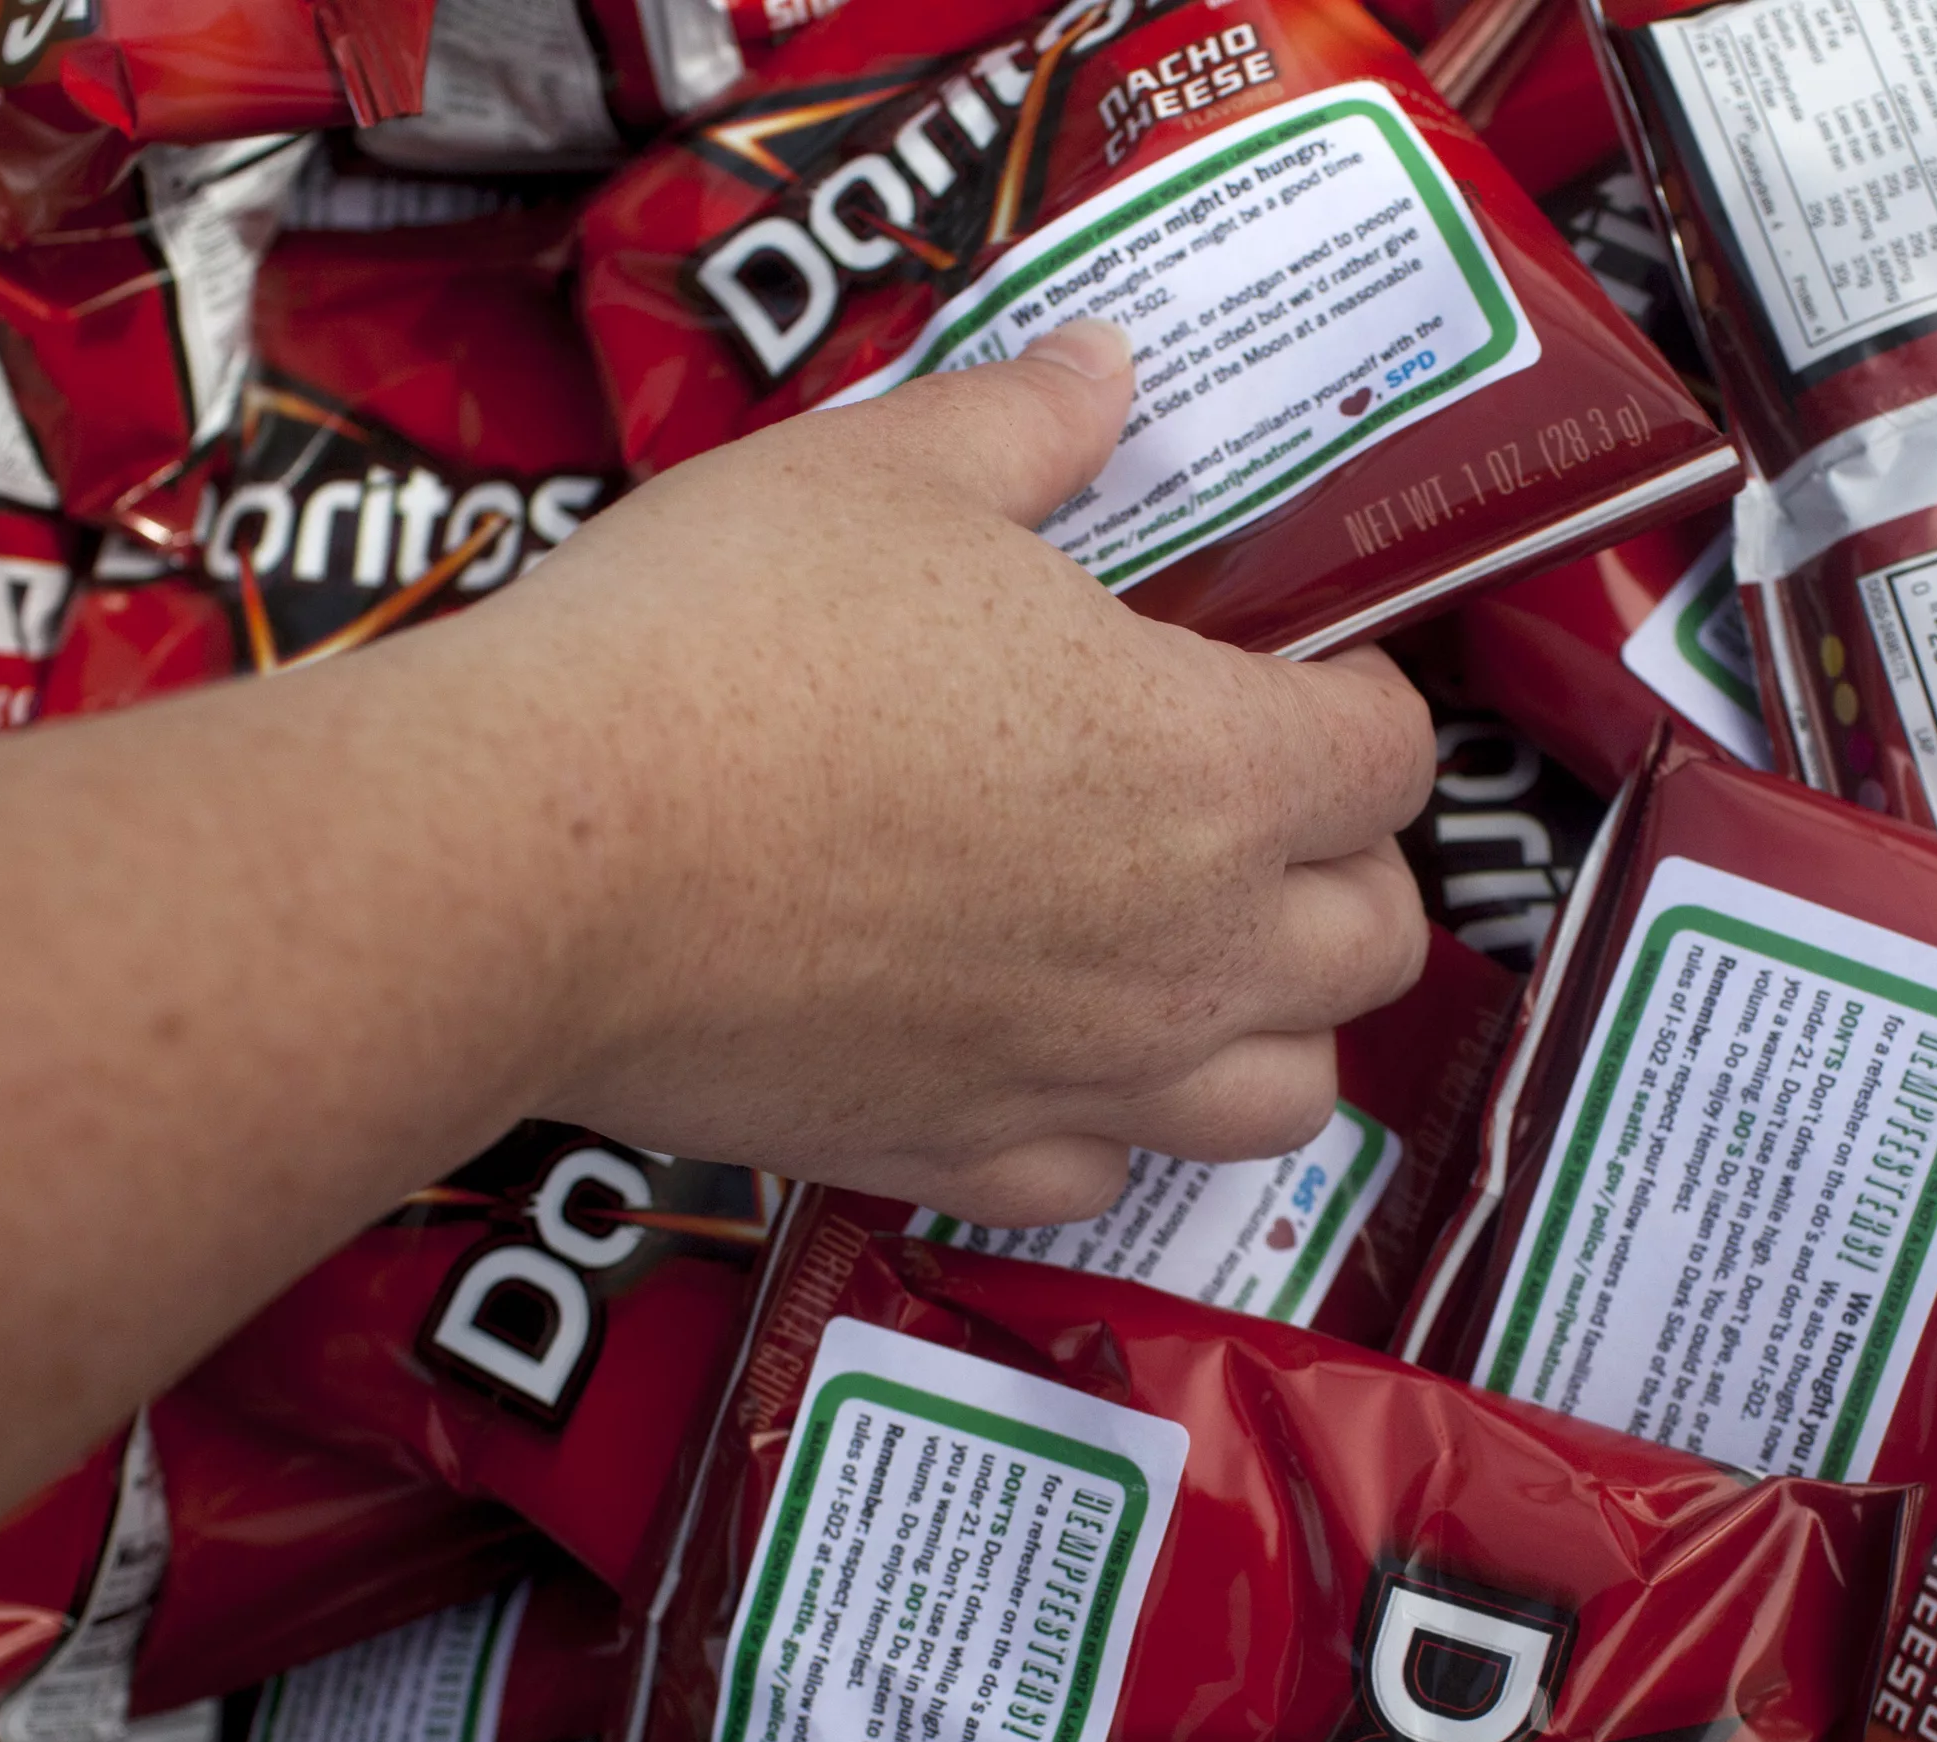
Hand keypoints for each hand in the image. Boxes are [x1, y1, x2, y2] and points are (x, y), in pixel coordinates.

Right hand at [449, 319, 1438, 1225]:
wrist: (544, 856)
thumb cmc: (727, 639)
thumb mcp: (885, 471)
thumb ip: (1027, 424)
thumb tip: (1104, 366)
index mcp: (1214, 769)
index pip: (1392, 759)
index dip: (1364, 701)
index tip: (1294, 665)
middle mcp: (1187, 951)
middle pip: (1377, 947)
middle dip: (1351, 872)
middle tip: (1261, 809)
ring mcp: (1079, 1078)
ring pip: (1282, 1102)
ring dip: (1273, 1031)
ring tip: (1197, 961)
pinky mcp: (953, 1158)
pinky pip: (1098, 1180)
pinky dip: (1102, 1130)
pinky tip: (1040, 1058)